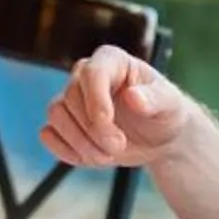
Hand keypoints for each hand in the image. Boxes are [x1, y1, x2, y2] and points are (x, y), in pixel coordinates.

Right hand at [41, 47, 191, 167]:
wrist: (157, 138)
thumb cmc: (164, 112)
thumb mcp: (170, 104)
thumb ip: (156, 98)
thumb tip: (133, 97)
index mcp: (112, 61)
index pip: (92, 73)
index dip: (95, 99)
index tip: (107, 123)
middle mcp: (86, 75)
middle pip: (71, 98)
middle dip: (94, 129)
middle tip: (119, 147)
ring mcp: (72, 100)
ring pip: (56, 115)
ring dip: (80, 142)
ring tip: (108, 156)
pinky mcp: (63, 124)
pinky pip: (48, 135)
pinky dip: (66, 151)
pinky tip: (90, 157)